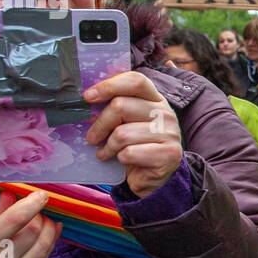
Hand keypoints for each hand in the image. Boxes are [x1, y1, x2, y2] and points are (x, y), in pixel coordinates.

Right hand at [0, 190, 60, 257]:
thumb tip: (11, 195)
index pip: (14, 220)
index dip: (32, 204)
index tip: (41, 194)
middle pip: (33, 232)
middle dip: (39, 216)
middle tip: (37, 209)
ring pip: (43, 247)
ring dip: (48, 230)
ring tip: (44, 221)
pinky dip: (47, 245)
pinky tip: (46, 236)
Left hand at [83, 71, 181, 196]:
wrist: (152, 177)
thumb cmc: (134, 145)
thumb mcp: (126, 122)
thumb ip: (116, 107)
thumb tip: (87, 98)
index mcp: (155, 99)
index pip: (135, 81)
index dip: (109, 86)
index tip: (88, 97)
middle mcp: (166, 113)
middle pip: (121, 106)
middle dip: (100, 124)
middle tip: (92, 138)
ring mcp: (170, 133)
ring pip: (122, 134)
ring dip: (108, 147)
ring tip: (105, 153)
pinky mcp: (169, 154)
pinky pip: (130, 153)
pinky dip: (120, 159)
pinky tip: (121, 160)